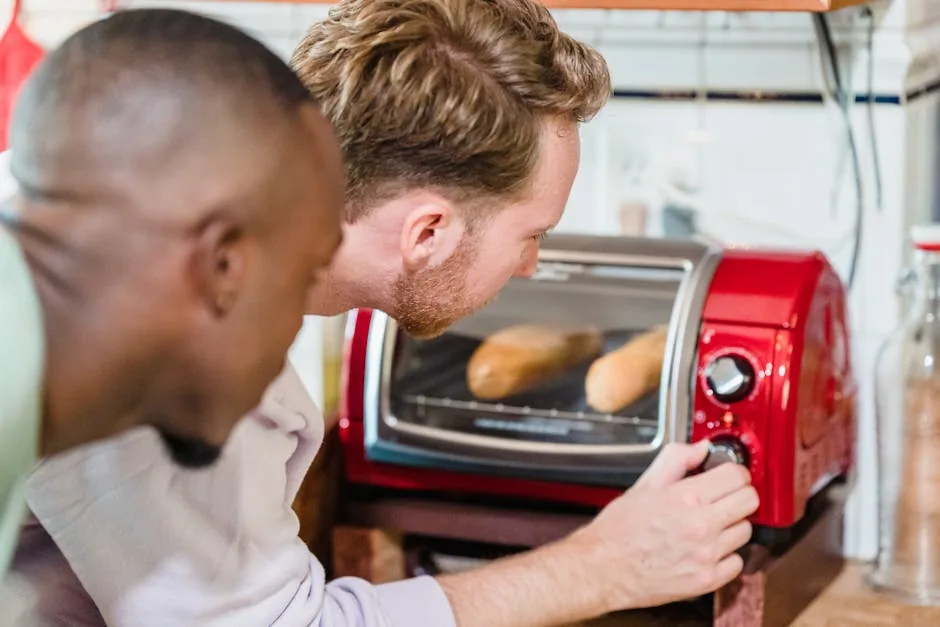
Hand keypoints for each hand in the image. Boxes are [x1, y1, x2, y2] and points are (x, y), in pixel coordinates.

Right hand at [568, 440, 758, 611]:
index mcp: (685, 498)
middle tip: (724, 497)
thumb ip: (676, 459)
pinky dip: (726, 555)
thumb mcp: (644, 484)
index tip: (729, 475)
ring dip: (732, 525)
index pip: (737, 476)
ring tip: (710, 525)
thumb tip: (700, 449)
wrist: (603, 568)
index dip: (734, 472)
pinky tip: (708, 549)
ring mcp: (706, 555)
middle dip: (738, 494)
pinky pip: (737, 562)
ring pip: (746, 530)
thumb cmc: (618, 530)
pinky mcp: (707, 580)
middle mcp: (700, 526)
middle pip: (749, 501)